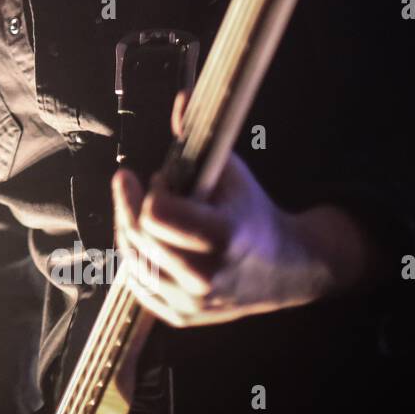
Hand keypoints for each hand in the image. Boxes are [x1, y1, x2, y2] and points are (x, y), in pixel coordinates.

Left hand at [110, 92, 347, 326]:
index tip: (157, 176)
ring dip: (127, 229)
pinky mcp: (180, 317)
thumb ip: (199, 136)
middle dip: (130, 205)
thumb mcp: (231, 170)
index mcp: (222, 238)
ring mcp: (192, 302)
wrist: (286, 269)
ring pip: (132, 261)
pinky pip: (137, 286)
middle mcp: (206, 277)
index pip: (155, 214)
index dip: (150, 190)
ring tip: (140, 210)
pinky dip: (135, 258)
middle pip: (138, 236)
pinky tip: (144, 239)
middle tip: (136, 185)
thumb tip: (182, 96)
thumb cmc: (252, 212)